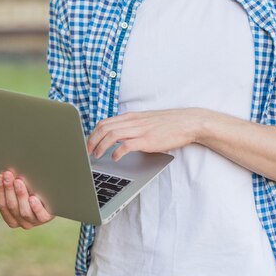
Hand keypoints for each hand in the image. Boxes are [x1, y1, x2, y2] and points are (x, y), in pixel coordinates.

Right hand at [0, 170, 53, 228]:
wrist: (52, 193)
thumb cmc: (26, 194)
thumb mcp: (8, 198)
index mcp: (11, 218)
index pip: (1, 205)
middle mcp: (22, 222)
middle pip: (12, 206)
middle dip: (8, 190)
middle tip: (8, 174)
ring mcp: (35, 221)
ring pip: (24, 211)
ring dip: (21, 195)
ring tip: (19, 181)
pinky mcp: (48, 217)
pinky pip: (41, 216)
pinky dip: (36, 207)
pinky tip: (33, 198)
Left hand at [87, 108, 204, 160]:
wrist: (188, 122)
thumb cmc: (168, 124)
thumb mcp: (146, 121)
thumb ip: (132, 126)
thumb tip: (118, 137)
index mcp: (131, 117)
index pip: (104, 122)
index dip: (92, 134)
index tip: (87, 144)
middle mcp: (133, 122)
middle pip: (104, 128)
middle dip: (91, 141)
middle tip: (87, 153)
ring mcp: (140, 130)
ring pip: (111, 135)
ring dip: (100, 147)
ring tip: (97, 156)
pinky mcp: (148, 140)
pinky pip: (127, 145)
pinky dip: (117, 152)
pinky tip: (114, 158)